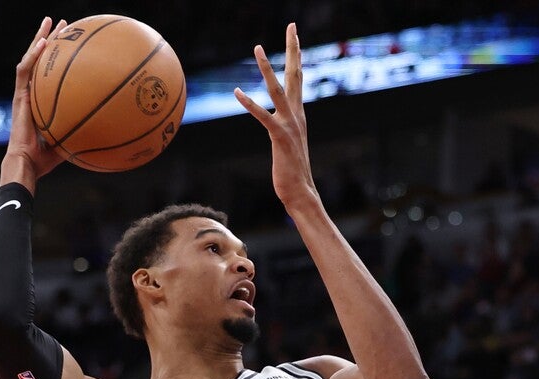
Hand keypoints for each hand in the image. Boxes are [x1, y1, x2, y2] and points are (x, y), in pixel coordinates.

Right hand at [4, 16, 67, 188]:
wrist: (28, 163)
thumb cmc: (46, 159)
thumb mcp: (70, 141)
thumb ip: (83, 131)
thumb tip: (107, 130)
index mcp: (40, 100)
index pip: (49, 72)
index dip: (58, 56)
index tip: (71, 43)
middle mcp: (31, 92)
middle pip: (39, 59)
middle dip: (50, 38)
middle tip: (62, 24)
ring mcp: (23, 93)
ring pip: (30, 58)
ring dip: (39, 38)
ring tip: (50, 22)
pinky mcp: (19, 97)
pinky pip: (25, 71)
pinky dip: (33, 56)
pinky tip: (43, 43)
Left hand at [235, 23, 318, 211]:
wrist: (301, 191)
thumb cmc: (292, 171)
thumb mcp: (288, 142)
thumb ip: (283, 127)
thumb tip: (277, 121)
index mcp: (299, 114)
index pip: (298, 78)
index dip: (296, 55)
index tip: (294, 35)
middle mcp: (297, 115)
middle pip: (296, 74)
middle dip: (293, 49)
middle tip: (292, 26)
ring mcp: (290, 125)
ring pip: (278, 89)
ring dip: (267, 68)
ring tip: (258, 48)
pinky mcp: (280, 137)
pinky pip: (263, 117)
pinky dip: (250, 104)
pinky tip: (237, 92)